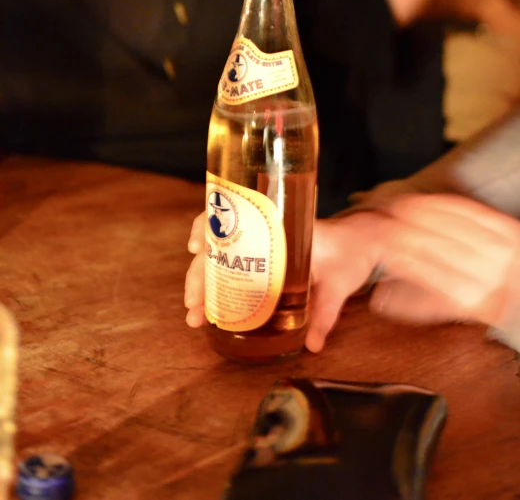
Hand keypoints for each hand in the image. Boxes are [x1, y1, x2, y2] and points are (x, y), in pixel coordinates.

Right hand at [183, 209, 382, 346]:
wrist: (366, 238)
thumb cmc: (352, 254)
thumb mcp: (339, 284)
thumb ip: (326, 314)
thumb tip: (312, 347)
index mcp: (282, 231)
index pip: (236, 226)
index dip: (211, 239)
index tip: (197, 256)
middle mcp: (267, 230)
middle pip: (220, 243)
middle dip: (199, 274)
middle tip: (193, 307)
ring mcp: (264, 239)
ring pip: (221, 249)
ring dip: (202, 274)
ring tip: (194, 307)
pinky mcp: (267, 250)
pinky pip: (233, 253)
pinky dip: (215, 269)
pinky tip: (207, 291)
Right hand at [367, 193, 519, 329]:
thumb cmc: (483, 298)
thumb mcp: (450, 308)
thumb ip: (417, 304)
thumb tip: (380, 298)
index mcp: (470, 300)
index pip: (424, 271)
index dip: (398, 255)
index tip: (380, 243)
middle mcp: (488, 277)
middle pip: (434, 246)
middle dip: (403, 230)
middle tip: (383, 219)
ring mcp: (502, 251)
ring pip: (449, 225)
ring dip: (418, 212)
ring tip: (398, 206)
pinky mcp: (509, 229)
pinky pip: (468, 210)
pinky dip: (442, 203)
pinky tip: (424, 200)